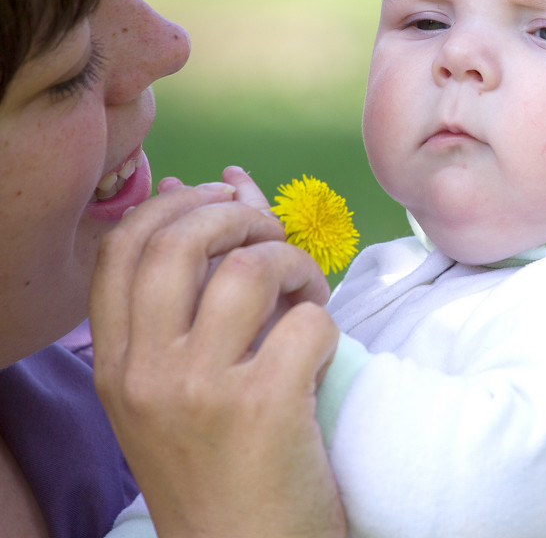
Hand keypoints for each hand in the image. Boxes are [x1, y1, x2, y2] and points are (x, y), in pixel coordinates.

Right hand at [90, 177, 345, 537]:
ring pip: (249, 268)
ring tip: (306, 297)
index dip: (178, 203)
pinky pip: (308, 321)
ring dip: (294, 265)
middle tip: (273, 235)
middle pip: (179, 239)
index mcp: (116, 365)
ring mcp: (199, 391)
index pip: (123, 245)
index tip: (223, 199)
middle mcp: (144, 374)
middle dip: (240, 215)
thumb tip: (216, 182)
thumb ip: (192, 291)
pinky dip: (327, 324)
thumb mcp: (179, 385)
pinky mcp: (263, 407)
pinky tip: (320, 354)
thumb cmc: (221, 466)